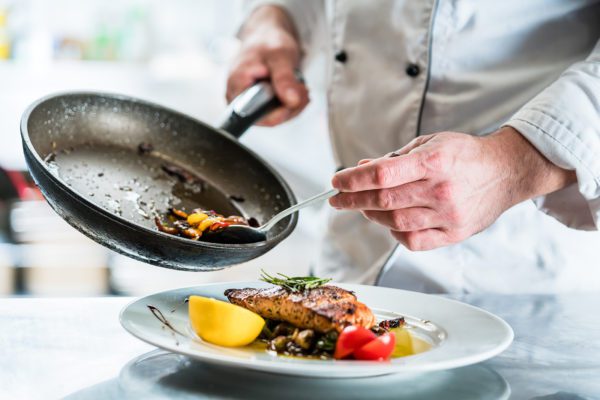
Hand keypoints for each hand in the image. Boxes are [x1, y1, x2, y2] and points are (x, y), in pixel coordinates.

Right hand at [226, 5, 308, 125]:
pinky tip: (297, 90)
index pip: (255, 115)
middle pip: (268, 119)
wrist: (266, 37)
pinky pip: (278, 113)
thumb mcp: (279, 55)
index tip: (296, 97)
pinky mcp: (260, 105)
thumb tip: (291, 102)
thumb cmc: (267, 42)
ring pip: (276, 118)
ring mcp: (249, 104)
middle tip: (303, 88)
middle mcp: (238, 99)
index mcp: (236, 85)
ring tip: (301, 86)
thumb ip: (284, 78)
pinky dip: (292, 103)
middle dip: (291, 106)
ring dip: (294, 105)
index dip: (279, 112)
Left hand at [329, 127, 576, 250]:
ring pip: (395, 222)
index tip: (337, 181)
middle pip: (385, 200)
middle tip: (336, 199)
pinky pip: (414, 240)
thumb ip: (395, 158)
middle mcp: (441, 190)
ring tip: (363, 207)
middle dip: (353, 200)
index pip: (383, 174)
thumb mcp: (430, 143)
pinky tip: (390, 221)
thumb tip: (361, 168)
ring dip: (371, 214)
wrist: (506, 172)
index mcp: (435, 161)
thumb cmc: (465, 154)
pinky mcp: (454, 233)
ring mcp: (448, 215)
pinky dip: (395, 232)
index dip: (354, 179)